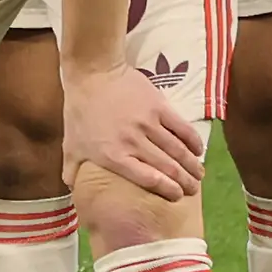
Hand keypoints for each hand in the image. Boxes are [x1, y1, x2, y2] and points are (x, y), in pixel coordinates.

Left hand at [58, 60, 208, 200]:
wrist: (93, 74)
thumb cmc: (80, 111)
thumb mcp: (71, 144)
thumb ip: (72, 169)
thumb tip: (73, 191)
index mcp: (113, 156)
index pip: (148, 179)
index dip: (167, 190)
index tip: (178, 197)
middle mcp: (134, 142)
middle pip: (168, 168)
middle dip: (185, 182)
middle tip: (193, 190)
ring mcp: (149, 124)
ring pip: (179, 150)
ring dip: (192, 165)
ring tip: (199, 174)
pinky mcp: (160, 107)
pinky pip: (183, 128)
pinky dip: (194, 141)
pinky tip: (198, 151)